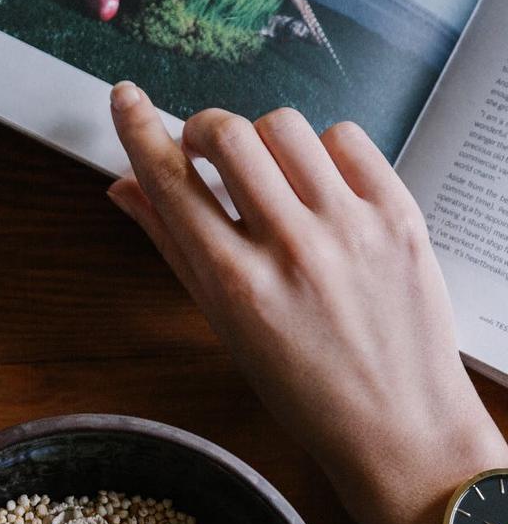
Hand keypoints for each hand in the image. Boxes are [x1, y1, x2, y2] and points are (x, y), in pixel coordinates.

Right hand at [107, 83, 507, 523]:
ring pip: (286, 126)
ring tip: (269, 176)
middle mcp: (291, 248)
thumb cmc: (304, 389)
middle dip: (203, 128)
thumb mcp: (223, 326)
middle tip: (204, 149)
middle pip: (228, 134)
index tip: (125, 98)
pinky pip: (347, 138)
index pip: (171, 182)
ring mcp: (350, 227)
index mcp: (236, 284)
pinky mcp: (399, 213)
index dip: (139, 129)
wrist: (399, 425)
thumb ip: (173, 248)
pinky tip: (317, 184)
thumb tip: (126, 189)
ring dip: (262, 139)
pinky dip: (321, 149)